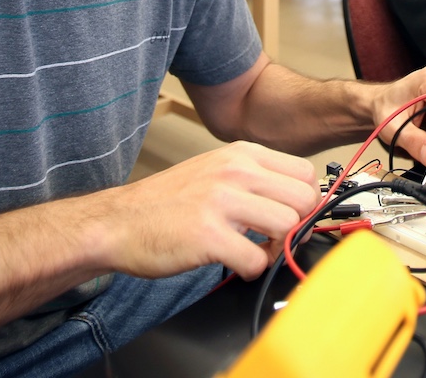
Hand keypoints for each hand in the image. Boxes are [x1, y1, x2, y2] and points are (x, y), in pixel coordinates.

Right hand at [106, 141, 317, 280]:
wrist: (119, 221)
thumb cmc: (169, 200)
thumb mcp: (217, 170)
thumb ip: (256, 177)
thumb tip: (299, 197)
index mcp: (241, 154)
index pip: (304, 172)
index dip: (306, 201)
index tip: (295, 217)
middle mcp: (235, 171)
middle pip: (303, 198)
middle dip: (298, 225)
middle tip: (279, 239)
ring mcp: (221, 201)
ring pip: (287, 225)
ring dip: (278, 248)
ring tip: (258, 252)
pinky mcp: (208, 235)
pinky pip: (256, 259)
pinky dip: (252, 270)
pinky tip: (237, 266)